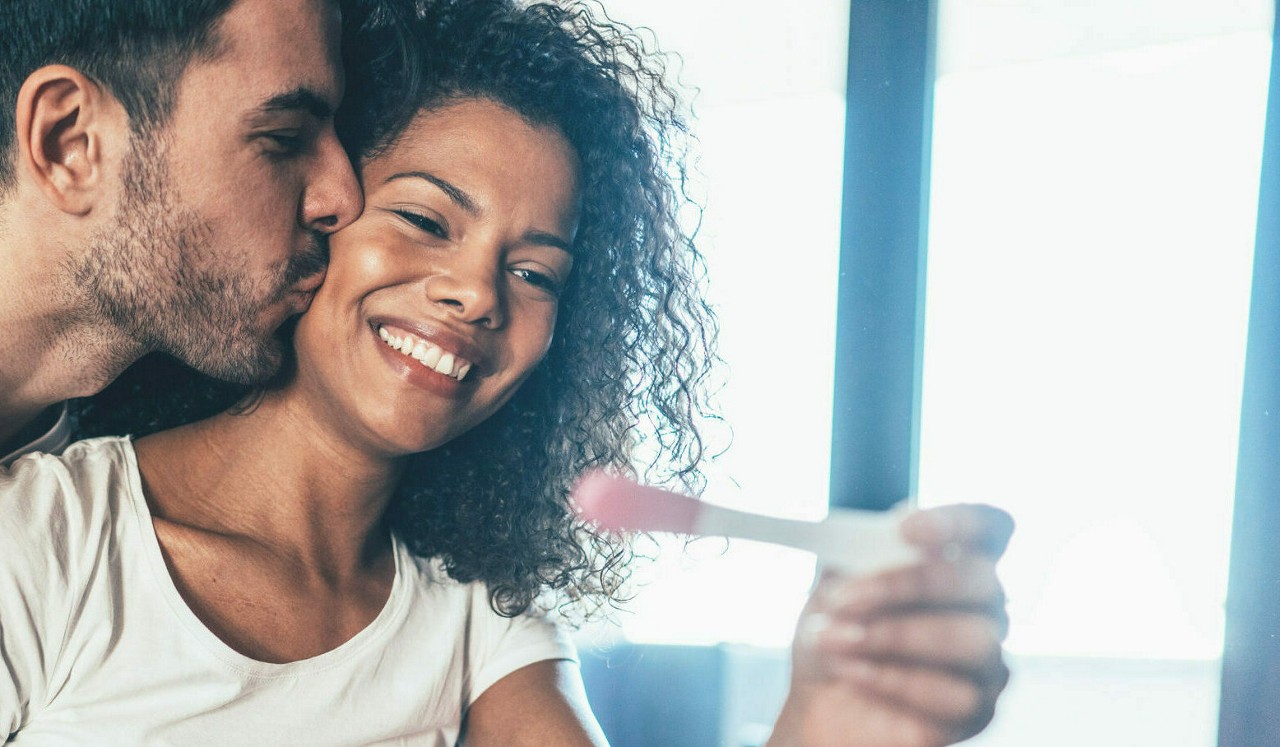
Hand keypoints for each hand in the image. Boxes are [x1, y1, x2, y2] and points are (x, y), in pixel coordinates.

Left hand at [768, 504, 1013, 746]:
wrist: (819, 701)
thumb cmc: (837, 633)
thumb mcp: (835, 585)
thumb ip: (861, 556)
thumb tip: (883, 534)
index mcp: (955, 563)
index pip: (990, 527)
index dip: (959, 522)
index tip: (906, 528)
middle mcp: (984, 609)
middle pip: (982, 579)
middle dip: (908, 583)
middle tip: (844, 597)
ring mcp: (987, 662)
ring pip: (973, 639)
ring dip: (894, 636)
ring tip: (836, 640)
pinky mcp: (977, 712)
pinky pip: (953, 695)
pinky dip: (892, 680)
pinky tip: (853, 672)